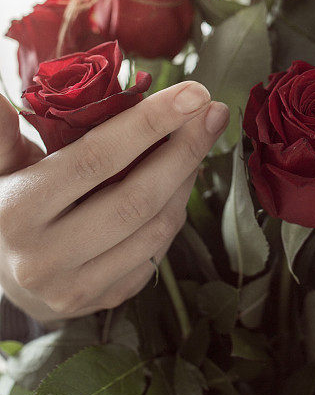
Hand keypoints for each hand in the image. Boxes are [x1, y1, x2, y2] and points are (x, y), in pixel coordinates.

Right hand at [0, 82, 228, 322]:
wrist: (0, 276)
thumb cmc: (7, 202)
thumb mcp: (0, 167)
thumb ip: (3, 136)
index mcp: (18, 211)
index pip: (98, 159)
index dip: (151, 122)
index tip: (193, 92)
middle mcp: (45, 258)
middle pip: (138, 198)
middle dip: (186, 149)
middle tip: (213, 111)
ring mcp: (76, 288)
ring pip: (155, 229)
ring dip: (187, 178)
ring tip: (200, 137)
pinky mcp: (104, 302)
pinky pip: (156, 252)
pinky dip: (176, 210)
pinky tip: (182, 178)